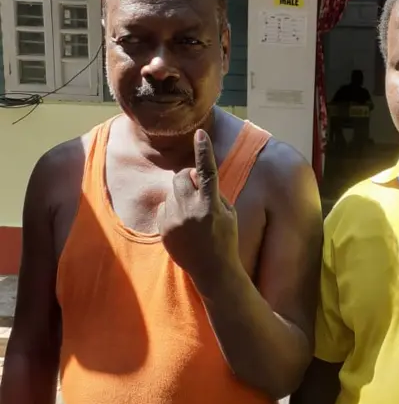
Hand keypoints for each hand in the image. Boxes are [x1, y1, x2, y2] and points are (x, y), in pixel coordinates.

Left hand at [157, 129, 238, 287]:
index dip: (204, 151)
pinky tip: (184, 226)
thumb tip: (197, 178)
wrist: (212, 270)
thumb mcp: (229, 213)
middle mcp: (190, 211)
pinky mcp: (163, 229)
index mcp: (210, 205)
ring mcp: (174, 220)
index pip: (207, 172)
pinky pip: (165, 207)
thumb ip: (214, 192)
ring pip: (172, 192)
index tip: (200, 133)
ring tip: (193, 216)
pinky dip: (173, 210)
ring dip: (181, 196)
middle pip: (181, 177)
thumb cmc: (225, 238)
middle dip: (188, 179)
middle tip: (198, 191)